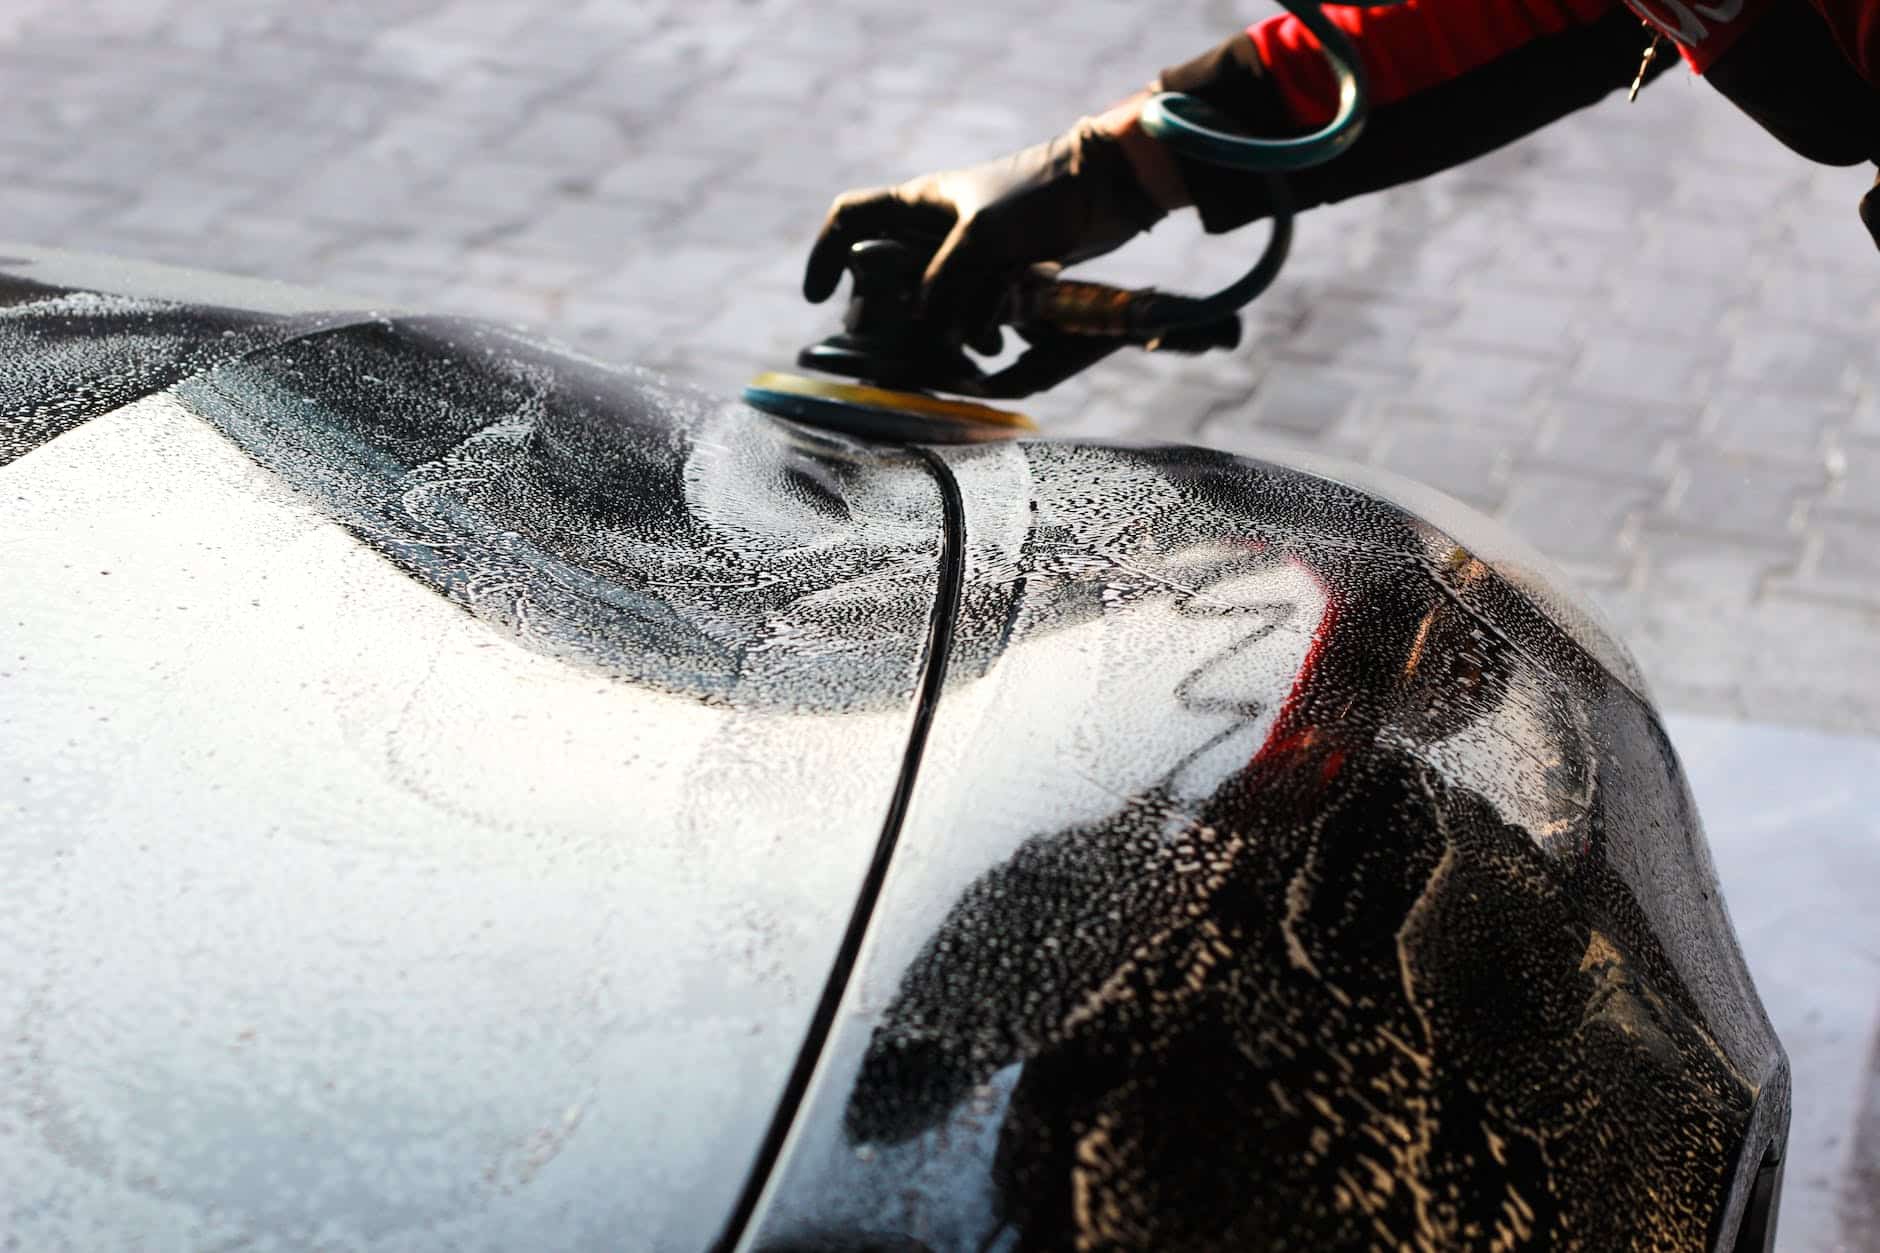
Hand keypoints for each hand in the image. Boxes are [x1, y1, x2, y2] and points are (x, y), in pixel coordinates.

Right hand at [804, 102, 1179, 350]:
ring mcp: (968, 256)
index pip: (849, 219)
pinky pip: (970, 315)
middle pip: (885, 280)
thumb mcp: (981, 237)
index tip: (816, 297)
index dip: (825, 256)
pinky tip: (991, 349)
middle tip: (889, 351)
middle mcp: (935, 230)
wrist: (1106, 192)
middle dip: (887, 319)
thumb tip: (925, 327)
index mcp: (919, 204)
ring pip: (930, 306)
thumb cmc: (1040, 197)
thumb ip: (943, 282)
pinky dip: (974, 333)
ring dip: (937, 334)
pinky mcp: (999, 278)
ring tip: (955, 355)